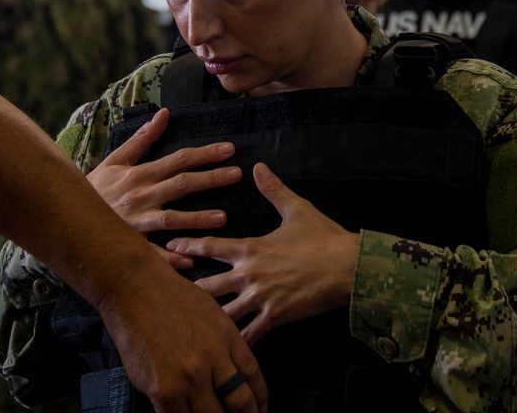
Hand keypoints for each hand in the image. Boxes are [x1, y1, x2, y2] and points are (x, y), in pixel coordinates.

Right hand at [87, 108, 242, 269]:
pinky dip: (170, 258)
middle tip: (236, 175)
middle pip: (180, 185)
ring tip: (222, 218)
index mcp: (139, 174)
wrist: (66, 217)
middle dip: (210, 179)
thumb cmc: (96, 188)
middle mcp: (140, 196)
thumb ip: (142, 138)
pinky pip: (153, 254)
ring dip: (196, 219)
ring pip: (170, 220)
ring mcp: (136, 222)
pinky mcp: (130, 245)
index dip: (204, 154)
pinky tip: (190, 261)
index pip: (177, 160)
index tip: (229, 149)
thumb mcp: (116, 159)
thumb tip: (165, 114)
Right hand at [99, 260, 268, 412]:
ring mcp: (188, 377)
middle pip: (240, 403)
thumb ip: (224, 343)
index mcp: (228, 338)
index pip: (253, 378)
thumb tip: (232, 371)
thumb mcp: (211, 312)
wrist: (135, 287)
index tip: (260, 409)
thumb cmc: (171, 296)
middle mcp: (212, 360)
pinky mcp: (162, 390)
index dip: (260, 399)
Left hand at [167, 162, 359, 343]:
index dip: (188, 246)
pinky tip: (225, 349)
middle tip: (169, 295)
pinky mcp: (276, 317)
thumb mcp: (297, 209)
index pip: (210, 247)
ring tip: (191, 324)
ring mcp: (262, 298)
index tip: (170, 246)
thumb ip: (274, 190)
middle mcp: (250, 274)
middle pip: (208, 286)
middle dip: (189, 291)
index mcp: (251, 248)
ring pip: (224, 314)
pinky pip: (251, 334)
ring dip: (208, 318)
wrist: (348, 266)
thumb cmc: (323, 237)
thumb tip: (259, 167)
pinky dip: (237, 342)